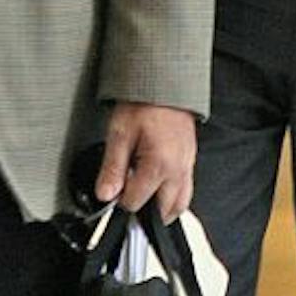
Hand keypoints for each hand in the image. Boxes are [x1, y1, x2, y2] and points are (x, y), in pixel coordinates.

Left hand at [93, 101, 197, 220]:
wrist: (165, 83)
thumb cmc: (144, 102)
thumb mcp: (119, 133)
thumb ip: (112, 168)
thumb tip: (105, 194)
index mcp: (159, 165)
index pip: (136, 202)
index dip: (120, 201)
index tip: (113, 191)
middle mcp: (177, 170)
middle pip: (163, 211)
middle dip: (144, 212)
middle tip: (128, 199)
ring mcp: (187, 165)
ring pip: (180, 204)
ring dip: (163, 209)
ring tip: (145, 200)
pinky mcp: (191, 159)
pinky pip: (186, 188)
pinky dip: (173, 195)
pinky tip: (160, 186)